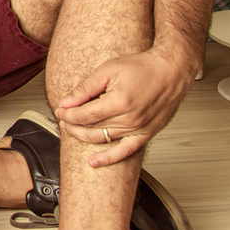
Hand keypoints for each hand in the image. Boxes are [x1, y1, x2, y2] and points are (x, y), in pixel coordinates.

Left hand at [55, 47, 194, 166]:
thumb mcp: (107, 70)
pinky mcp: (146, 134)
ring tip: (71, 130)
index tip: (59, 110)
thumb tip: (66, 102)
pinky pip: (125, 151)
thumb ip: (85, 88)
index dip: (67, 114)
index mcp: (119, 102)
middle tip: (62, 118)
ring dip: (83, 137)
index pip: (84, 115)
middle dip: (72, 124)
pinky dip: (108, 158)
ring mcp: (139, 129)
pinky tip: (94, 161)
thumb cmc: (142, 68)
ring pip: (103, 139)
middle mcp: (130, 120)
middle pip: (91, 128)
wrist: (170, 72)